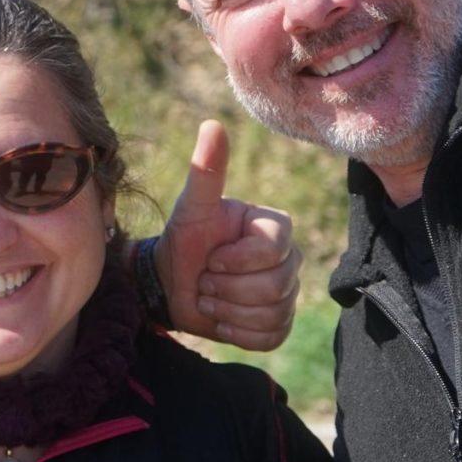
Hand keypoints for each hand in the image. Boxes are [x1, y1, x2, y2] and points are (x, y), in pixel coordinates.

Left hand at [155, 121, 301, 349]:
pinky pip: (270, 337)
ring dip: (228, 310)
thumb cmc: (184, 241)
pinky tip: (220, 317)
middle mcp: (290, 259)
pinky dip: (237, 332)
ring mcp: (288, 294)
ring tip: (209, 296)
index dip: (237, 260)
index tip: (211, 257)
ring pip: (272, 313)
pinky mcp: (279, 324)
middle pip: (275, 286)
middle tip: (205, 280)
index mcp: (275, 228)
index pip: (274, 249)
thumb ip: (206, 171)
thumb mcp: (191, 208)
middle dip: (227, 288)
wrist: (171, 285)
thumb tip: (213, 125)